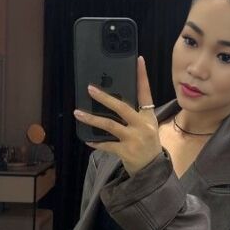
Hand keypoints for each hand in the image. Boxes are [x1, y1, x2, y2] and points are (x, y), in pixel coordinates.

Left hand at [73, 55, 161, 175]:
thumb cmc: (147, 145)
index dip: (142, 76)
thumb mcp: (147, 127)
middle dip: (104, 97)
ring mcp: (135, 139)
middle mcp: (143, 125)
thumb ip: (134, 115)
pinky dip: (96, 141)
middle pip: (122, 107)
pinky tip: (86, 138)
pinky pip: (106, 144)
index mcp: (148, 116)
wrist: (152, 170)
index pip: (145, 93)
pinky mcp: (126, 151)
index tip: (138, 60)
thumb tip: (111, 101)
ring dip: (91, 119)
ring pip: (109, 125)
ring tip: (77, 113)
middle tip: (90, 89)